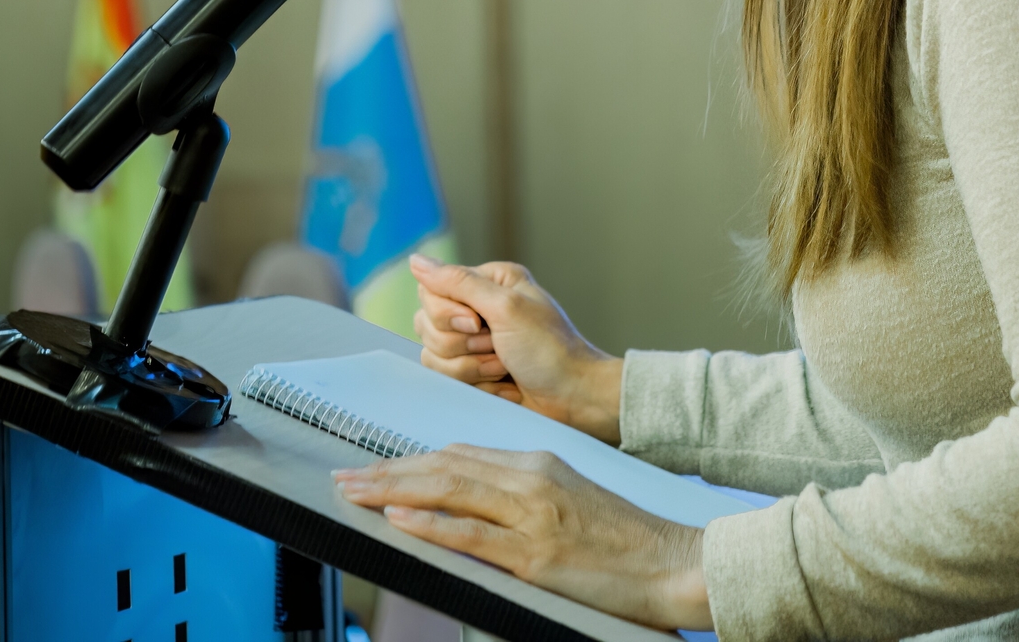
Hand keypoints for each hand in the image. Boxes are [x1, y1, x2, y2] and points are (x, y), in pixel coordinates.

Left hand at [335, 446, 709, 630]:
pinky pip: (471, 534)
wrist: (674, 563)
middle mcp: (531, 479)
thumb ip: (525, 495)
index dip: (411, 461)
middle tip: (344, 476)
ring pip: (448, 492)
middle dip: (388, 471)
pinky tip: (398, 518)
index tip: (375, 467)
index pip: (460, 455)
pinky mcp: (536, 555)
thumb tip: (474, 503)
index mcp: (539, 463)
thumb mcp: (572, 501)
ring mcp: (532, 516)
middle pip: (444, 466)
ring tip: (354, 491)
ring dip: (392, 491)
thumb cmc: (626, 541)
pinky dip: (429, 523)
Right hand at [410, 255, 621, 442]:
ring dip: (472, 367)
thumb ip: (459, 282)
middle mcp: (477, 307)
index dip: (448, 313)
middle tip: (497, 346)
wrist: (572, 397)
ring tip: (504, 367)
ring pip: (434, 354)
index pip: (432, 289)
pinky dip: (476, 383)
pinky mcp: (472, 369)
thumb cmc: (550, 350)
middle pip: (428, 324)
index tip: (480, 323)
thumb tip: (417, 261)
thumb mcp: (506, 308)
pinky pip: (446, 377)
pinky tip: (502, 382)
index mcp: (488, 282)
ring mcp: (473, 341)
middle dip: (463, 344)